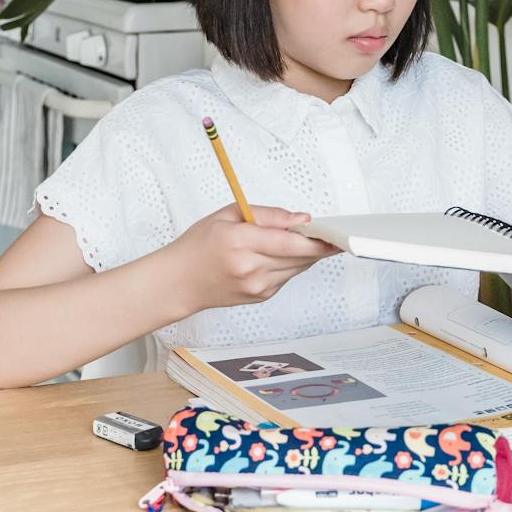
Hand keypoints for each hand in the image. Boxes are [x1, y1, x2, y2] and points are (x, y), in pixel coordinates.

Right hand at [168, 203, 339, 310]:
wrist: (179, 282)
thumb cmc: (198, 246)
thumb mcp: (227, 214)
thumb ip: (267, 215)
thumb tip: (300, 219)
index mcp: (240, 242)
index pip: (290, 242)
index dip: (316, 237)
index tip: (332, 231)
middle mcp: (250, 268)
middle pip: (299, 257)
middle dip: (318, 245)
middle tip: (331, 234)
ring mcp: (256, 286)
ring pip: (297, 268)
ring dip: (307, 254)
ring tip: (309, 240)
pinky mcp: (260, 296)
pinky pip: (286, 277)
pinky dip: (291, 264)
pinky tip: (283, 254)